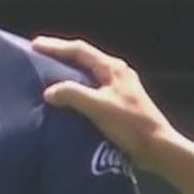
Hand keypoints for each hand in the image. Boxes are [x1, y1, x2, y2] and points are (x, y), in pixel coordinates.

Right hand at [31, 36, 174, 170]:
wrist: (158, 148)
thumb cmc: (131, 125)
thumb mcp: (99, 107)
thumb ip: (73, 95)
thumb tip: (49, 91)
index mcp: (113, 69)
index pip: (80, 50)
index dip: (56, 46)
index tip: (34, 45)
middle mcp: (117, 73)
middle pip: (84, 59)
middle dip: (61, 56)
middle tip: (38, 57)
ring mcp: (120, 88)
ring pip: (88, 74)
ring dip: (68, 74)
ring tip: (48, 77)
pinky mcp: (120, 104)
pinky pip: (92, 90)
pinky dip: (77, 90)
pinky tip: (67, 100)